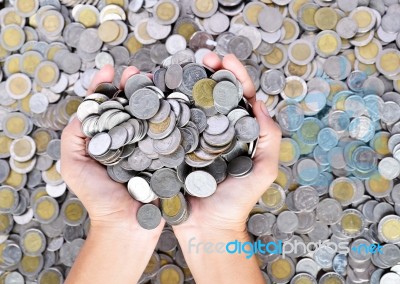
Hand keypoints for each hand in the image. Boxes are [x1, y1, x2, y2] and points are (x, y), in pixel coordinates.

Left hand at [61, 65, 164, 233]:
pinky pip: (169, 131)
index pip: (105, 106)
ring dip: (152, 94)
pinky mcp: (166, 154)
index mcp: (106, 138)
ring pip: (150, 114)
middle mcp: (128, 138)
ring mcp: (148, 145)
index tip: (110, 69)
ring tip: (155, 78)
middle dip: (132, 84)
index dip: (106, 86)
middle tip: (136, 70)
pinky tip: (173, 100)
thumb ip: (74, 135)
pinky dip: (171, 114)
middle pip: (129, 105)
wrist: (127, 223)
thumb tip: (85, 107)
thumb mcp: (74, 164)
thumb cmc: (98, 196)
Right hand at [174, 53, 281, 233]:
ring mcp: (194, 140)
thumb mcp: (264, 170)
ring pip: (190, 106)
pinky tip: (160, 93)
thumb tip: (258, 104)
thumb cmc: (237, 202)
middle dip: (209, 73)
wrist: (207, 229)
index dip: (233, 75)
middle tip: (201, 57)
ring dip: (186, 84)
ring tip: (180, 68)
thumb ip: (269, 138)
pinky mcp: (175, 150)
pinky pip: (171, 125)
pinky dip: (166, 107)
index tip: (222, 59)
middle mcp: (216, 132)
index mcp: (238, 134)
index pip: (238, 98)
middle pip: (213, 96)